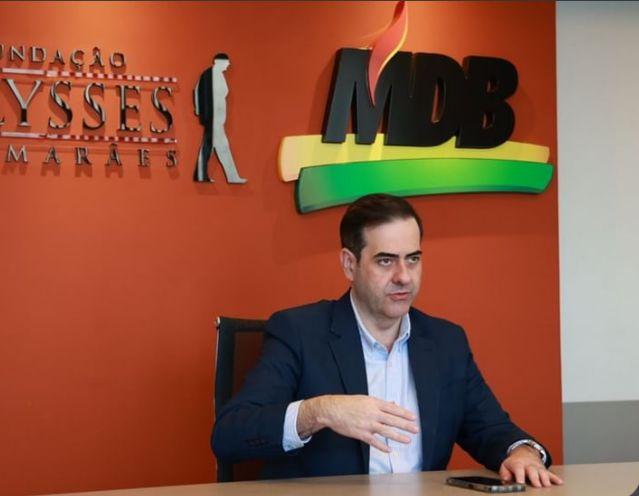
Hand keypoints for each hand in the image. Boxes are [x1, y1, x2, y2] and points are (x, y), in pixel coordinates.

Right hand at [297, 395, 418, 452]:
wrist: (332, 410)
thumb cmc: (348, 403)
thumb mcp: (364, 399)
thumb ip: (379, 403)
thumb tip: (393, 404)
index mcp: (374, 403)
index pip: (393, 408)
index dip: (404, 413)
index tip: (413, 417)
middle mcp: (372, 413)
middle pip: (393, 420)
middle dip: (406, 425)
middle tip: (416, 429)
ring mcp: (367, 424)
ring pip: (386, 431)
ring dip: (398, 436)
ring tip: (408, 440)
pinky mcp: (361, 434)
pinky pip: (374, 442)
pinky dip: (382, 446)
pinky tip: (389, 450)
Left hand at [499, 445, 563, 487]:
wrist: (524, 452)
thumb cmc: (515, 462)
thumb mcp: (506, 466)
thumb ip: (504, 473)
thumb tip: (506, 480)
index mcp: (518, 464)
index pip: (518, 469)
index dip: (519, 476)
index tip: (520, 483)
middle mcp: (529, 465)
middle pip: (533, 471)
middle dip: (535, 478)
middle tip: (537, 486)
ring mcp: (538, 468)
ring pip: (543, 473)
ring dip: (545, 479)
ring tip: (547, 485)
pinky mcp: (544, 470)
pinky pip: (551, 474)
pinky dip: (555, 478)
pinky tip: (560, 482)